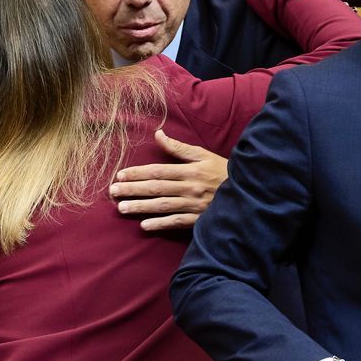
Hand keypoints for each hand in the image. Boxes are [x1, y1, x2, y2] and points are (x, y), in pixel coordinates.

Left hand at [110, 130, 227, 230]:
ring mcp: (193, 205)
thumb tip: (158, 134)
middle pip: (155, 188)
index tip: (120, 175)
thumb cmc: (221, 172)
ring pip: (162, 205)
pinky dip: (160, 224)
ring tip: (122, 208)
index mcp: (189, 170)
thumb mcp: (203, 155)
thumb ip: (179, 148)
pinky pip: (176, 222)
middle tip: (113, 192)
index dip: (137, 173)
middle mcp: (189, 187)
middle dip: (132, 190)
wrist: (247, 192)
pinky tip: (144, 226)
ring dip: (140, 207)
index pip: (158, 171)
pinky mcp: (198, 219)